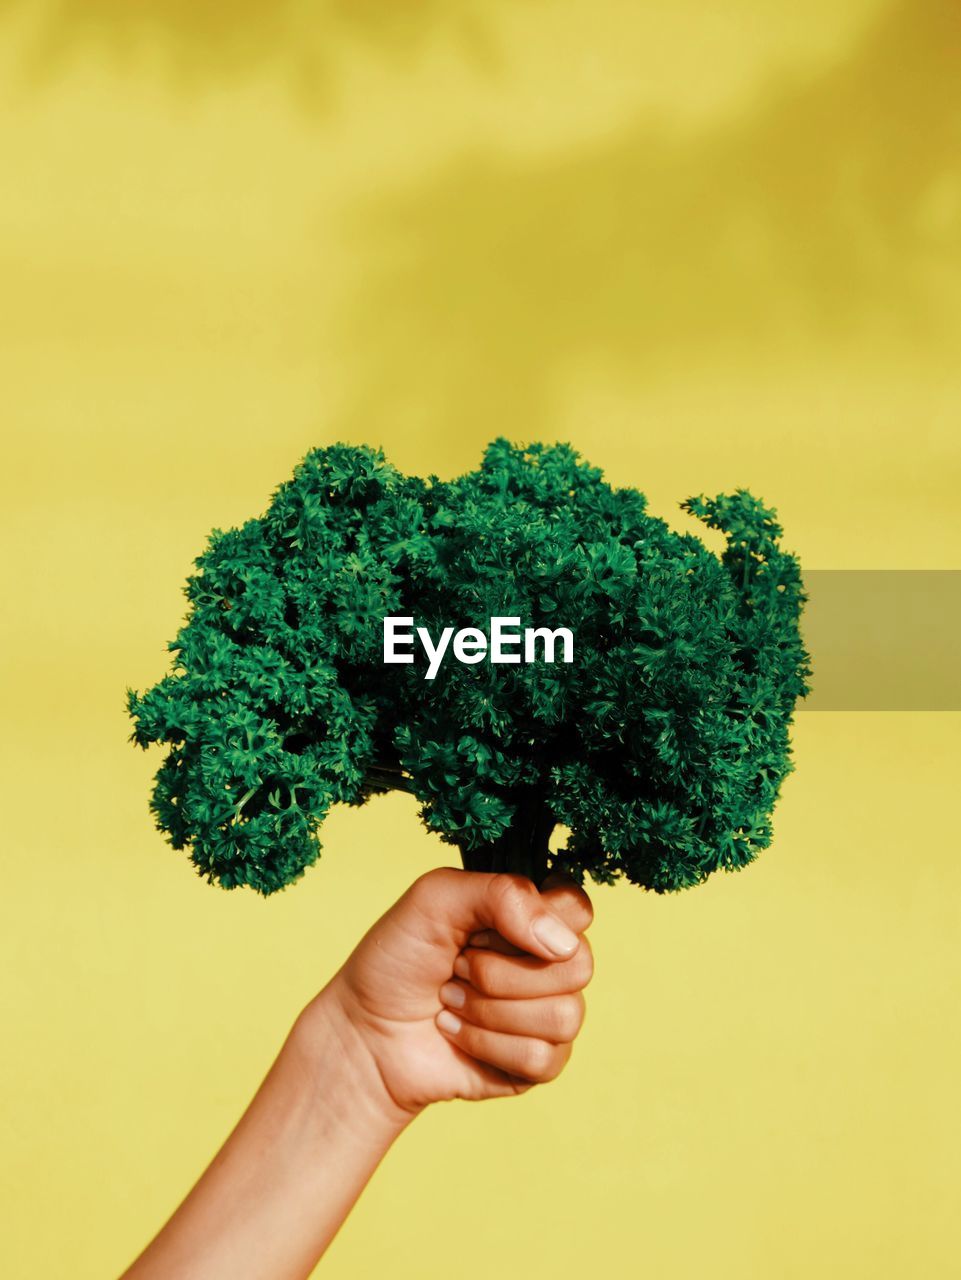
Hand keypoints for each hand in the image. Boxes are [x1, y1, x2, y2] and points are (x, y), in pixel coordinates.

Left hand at [301, 867, 593, 1118]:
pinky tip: (457, 1035)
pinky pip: (542, 1058)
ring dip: (490, 1011)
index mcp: (532, 914)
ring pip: (564, 1015)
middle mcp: (549, 962)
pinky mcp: (537, 1064)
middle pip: (579, 965)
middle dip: (502, 972)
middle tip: (459, 967)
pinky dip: (488, 1047)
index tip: (484, 928)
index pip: (578, 908)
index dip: (539, 920)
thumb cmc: (398, 956)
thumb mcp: (437, 898)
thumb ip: (503, 894)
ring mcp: (548, 1014)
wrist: (364, 1029)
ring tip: (451, 1002)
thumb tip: (561, 942)